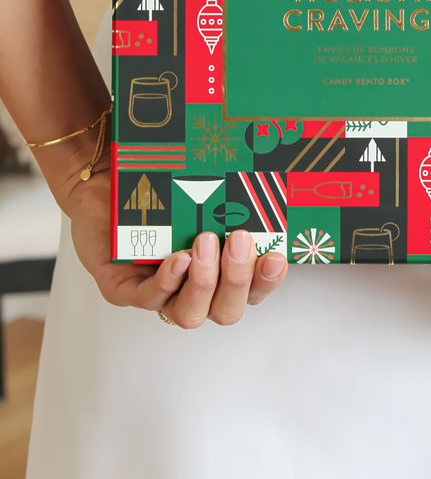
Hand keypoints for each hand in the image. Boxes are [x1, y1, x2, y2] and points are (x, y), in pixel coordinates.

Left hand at [60, 146, 287, 327]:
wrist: (105, 176)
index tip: (276, 256)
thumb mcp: (204, 188)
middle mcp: (191, 288)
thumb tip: (276, 164)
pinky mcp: (122, 289)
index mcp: (217, 270)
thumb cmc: (159, 182)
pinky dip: (168, 281)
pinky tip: (178, 258)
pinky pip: (149, 298)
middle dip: (237, 279)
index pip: (252, 291)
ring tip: (205, 242)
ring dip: (204, 283)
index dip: (266, 281)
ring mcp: (158, 292)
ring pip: (190, 314)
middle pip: (226, 311)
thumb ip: (236, 191)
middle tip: (239, 240)